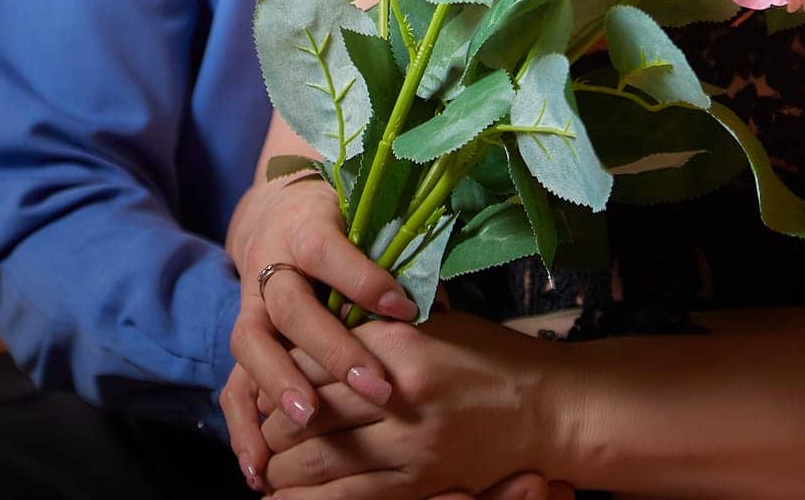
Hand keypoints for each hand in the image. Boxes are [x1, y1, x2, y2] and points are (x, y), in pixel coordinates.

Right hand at [222, 174, 418, 475]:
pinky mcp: (243, 340)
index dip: (363, 279)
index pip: (327, 251)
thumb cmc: (340, 225)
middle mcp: (270, 265)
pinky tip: (259, 467)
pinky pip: (232, 385)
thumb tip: (437, 306)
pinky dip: (242, 427)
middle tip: (375, 387)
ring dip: (280, 384)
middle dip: (331, 349)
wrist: (280, 218)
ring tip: (309, 421)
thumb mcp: (364, 223)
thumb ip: (395, 259)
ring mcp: (250, 305)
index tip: (404, 308)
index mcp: (304, 228)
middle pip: (291, 305)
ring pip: (252, 342)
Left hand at [261, 311, 572, 498]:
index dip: (280, 372)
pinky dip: (312, 499)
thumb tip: (317, 332)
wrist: (545, 407)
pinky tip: (291, 496)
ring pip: (321, 461)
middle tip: (259, 431)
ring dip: (284, 467)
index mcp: (398, 341)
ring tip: (268, 466)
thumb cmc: (487, 355)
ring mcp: (411, 443)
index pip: (314, 356)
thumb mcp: (430, 323)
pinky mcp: (422, 482)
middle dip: (273, 426)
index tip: (266, 379)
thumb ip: (375, 328)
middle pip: (308, 411)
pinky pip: (351, 498)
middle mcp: (399, 391)